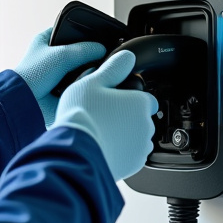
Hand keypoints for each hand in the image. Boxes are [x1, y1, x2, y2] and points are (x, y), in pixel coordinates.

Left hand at [13, 27, 106, 126]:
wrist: (24, 101)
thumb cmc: (34, 73)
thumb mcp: (62, 55)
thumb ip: (85, 50)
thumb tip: (102, 50)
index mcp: (44, 39)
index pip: (68, 29)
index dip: (82, 31)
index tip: (98, 35)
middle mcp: (49, 54)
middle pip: (76, 50)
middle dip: (87, 54)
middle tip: (100, 55)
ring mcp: (54, 71)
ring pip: (77, 67)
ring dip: (84, 70)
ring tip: (94, 70)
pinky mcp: (58, 87)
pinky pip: (76, 81)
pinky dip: (81, 82)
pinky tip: (87, 82)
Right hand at [51, 51, 158, 180]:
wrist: (76, 152)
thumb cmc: (82, 116)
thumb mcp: (93, 81)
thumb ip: (113, 67)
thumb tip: (127, 57)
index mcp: (140, 102)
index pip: (146, 97)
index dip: (131, 98)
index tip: (117, 101)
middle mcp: (146, 125)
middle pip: (141, 118)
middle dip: (127, 117)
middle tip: (104, 116)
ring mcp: (141, 147)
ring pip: (136, 137)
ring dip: (125, 135)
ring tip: (102, 133)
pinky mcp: (133, 165)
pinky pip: (130, 155)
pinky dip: (121, 152)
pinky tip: (104, 146)